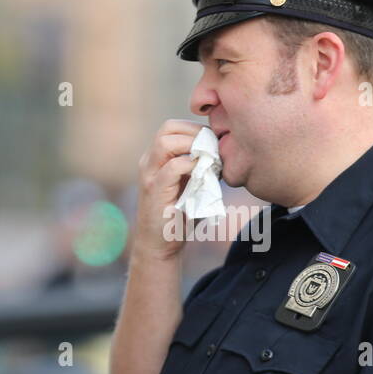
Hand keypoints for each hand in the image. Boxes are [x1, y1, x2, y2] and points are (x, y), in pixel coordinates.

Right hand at [132, 118, 202, 261]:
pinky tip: (205, 175)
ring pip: (165, 142)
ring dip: (192, 146)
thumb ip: (202, 167)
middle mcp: (149, 162)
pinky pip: (173, 167)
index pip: (172, 127)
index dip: (194, 129)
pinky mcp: (154, 190)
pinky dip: (192, 166)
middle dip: (194, 133)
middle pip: (167, 128)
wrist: (161, 245)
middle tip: (214, 148)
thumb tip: (223, 151)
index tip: (214, 143)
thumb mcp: (193, 185)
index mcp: (156, 158)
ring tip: (209, 159)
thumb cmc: (180, 216)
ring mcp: (149, 175)